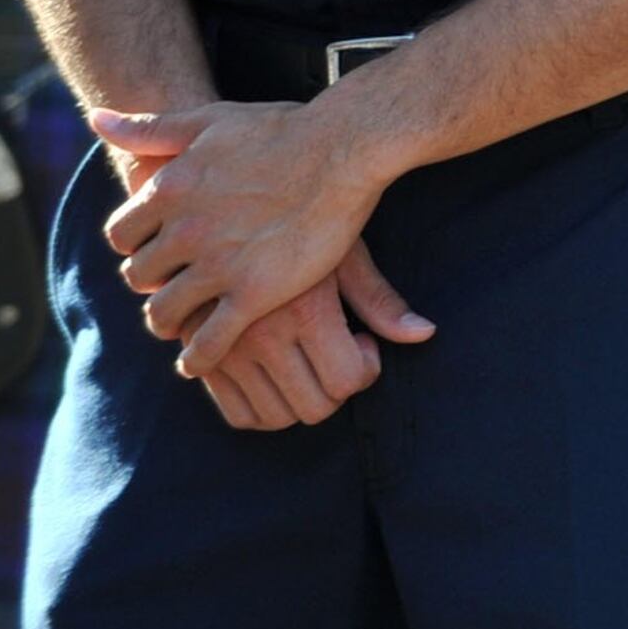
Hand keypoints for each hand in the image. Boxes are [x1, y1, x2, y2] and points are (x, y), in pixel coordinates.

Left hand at [89, 98, 394, 380]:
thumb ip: (150, 128)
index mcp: (168, 190)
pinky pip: (210, 339)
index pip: (121, 235)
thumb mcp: (207, 119)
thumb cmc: (282, 129)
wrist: (344, 148)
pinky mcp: (255, 292)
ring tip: (178, 327)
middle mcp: (185, 230)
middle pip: (140, 276)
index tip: (155, 251)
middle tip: (170, 288)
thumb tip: (97, 119)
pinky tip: (197, 360)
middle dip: (152, 283)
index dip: (136, 246)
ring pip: (165, 312)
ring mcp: (219, 264)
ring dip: (166, 323)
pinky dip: (198, 357)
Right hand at [193, 242, 436, 431]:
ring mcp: (224, 351)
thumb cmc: (299, 224)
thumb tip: (426, 333)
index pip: (347, 381)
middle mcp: (260, 335)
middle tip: (335, 351)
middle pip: (314, 407)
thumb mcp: (342, 252)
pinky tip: (275, 373)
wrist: (220, 210)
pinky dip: (262, 409)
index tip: (360, 340)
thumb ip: (379, 300)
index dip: (365, 368)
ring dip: (300, 400)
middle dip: (335, 388)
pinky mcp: (201, 358)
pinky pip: (237, 415)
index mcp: (304, 309)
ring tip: (305, 359)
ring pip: (276, 418)